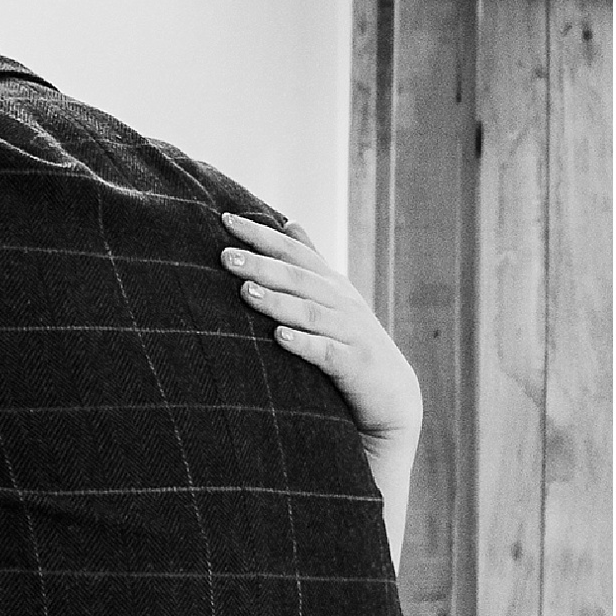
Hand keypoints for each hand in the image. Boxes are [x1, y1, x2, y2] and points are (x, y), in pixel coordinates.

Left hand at [221, 214, 422, 444]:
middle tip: (225, 255)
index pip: (293, 251)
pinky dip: (304, 343)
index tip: (226, 219)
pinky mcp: (354, 364)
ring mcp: (349, 332)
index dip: (262, 235)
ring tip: (245, 291)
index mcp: (330, 284)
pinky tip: (279, 337)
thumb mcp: (331, 296)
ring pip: (309, 312)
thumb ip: (309, 261)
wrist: (391, 395)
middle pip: (298, 278)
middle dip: (262, 265)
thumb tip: (289, 222)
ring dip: (277, 301)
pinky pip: (326, 352)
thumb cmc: (350, 342)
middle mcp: (340, 302)